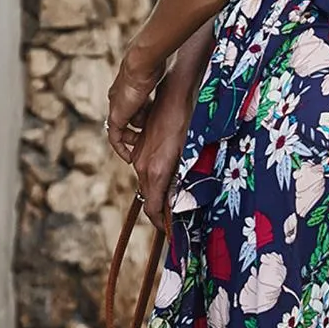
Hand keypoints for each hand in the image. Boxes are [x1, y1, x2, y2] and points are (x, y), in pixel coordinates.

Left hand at [106, 54, 165, 162]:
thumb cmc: (152, 68)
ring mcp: (116, 108)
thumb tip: (176, 91)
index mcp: (128, 90)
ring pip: (122, 129)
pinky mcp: (116, 117)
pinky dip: (121, 148)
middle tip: (146, 142)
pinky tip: (129, 157)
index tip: (149, 126)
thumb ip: (160, 87)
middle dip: (136, 132)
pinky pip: (115, 138)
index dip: (141, 118)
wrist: (141, 66)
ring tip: (142, 148)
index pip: (132, 107)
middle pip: (126, 120)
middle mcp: (119, 100)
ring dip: (132, 139)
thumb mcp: (157, 80)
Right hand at [130, 88, 194, 221]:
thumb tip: (182, 200)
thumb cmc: (187, 123)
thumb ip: (183, 179)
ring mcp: (138, 157)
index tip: (170, 232)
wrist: (174, 95)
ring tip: (174, 201)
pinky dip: (154, 181)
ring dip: (158, 195)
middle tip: (175, 221)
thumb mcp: (190, 154)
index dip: (161, 224)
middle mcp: (142, 166)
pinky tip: (168, 178)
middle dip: (160, 212)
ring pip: (146, 185)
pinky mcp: (138, 148)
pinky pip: (144, 171)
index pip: (153, 209)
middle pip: (148, 199)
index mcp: (156, 171)